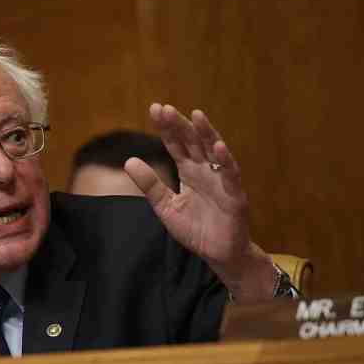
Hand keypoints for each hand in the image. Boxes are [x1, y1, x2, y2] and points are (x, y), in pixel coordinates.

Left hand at [124, 104, 274, 301]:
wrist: (218, 254)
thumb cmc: (195, 229)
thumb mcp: (165, 207)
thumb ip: (150, 185)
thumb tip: (128, 161)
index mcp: (189, 171)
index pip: (176, 144)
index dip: (166, 128)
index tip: (155, 109)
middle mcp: (206, 171)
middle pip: (193, 142)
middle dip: (180, 125)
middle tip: (165, 108)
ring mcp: (222, 181)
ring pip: (214, 152)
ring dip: (206, 133)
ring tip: (196, 116)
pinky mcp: (235, 196)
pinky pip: (231, 175)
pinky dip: (225, 161)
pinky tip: (218, 147)